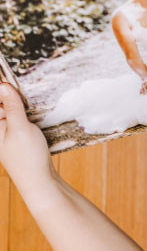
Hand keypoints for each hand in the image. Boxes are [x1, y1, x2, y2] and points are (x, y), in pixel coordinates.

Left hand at [0, 84, 55, 201]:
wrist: (38, 179)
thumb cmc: (27, 157)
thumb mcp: (20, 128)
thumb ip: (11, 106)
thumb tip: (3, 86)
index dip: (2, 86)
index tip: (8, 71)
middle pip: (2, 102)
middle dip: (9, 91)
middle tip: (20, 81)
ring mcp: (3, 129)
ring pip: (8, 106)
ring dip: (17, 99)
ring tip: (28, 95)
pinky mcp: (13, 131)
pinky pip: (15, 113)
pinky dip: (22, 107)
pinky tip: (31, 106)